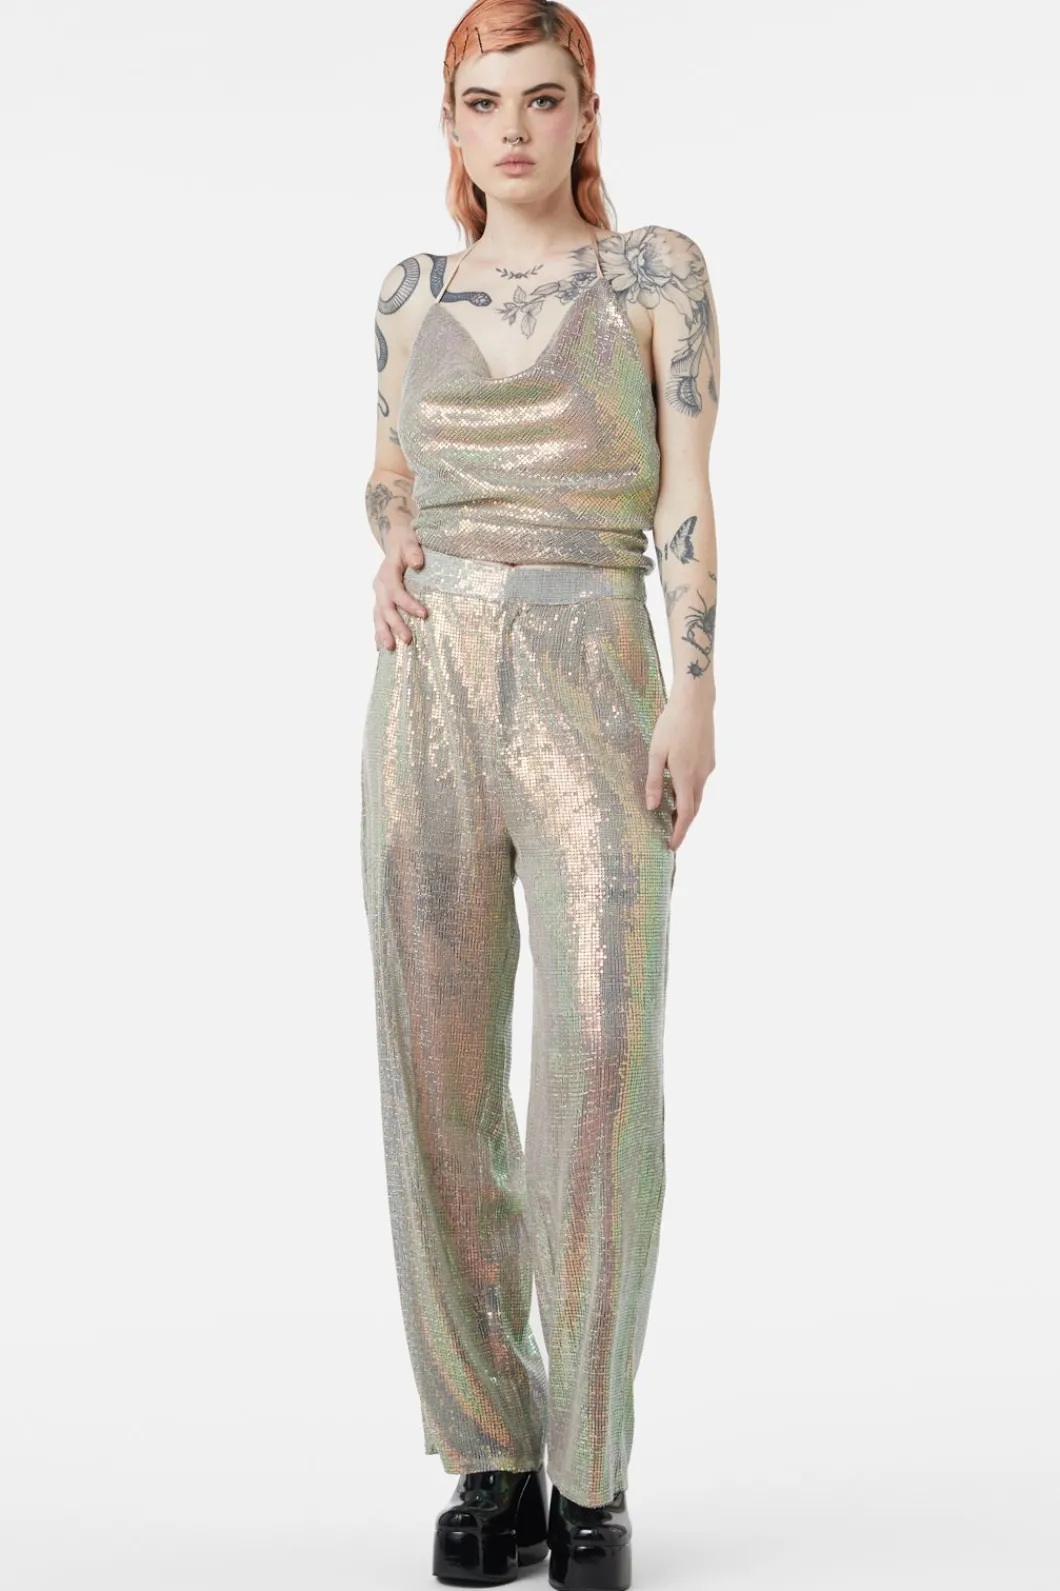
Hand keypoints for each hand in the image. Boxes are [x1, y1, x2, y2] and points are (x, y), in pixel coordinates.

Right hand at [373, 536, 428, 649]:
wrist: (396, 541)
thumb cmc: (406, 543)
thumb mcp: (410, 541)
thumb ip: (413, 550)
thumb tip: (417, 562)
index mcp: (387, 573)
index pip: (396, 591)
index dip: (408, 604)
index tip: (424, 614)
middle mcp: (380, 586)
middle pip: (385, 608)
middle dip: (395, 625)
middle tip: (408, 639)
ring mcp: (379, 595)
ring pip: (378, 616)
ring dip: (383, 633)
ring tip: (390, 648)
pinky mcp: (381, 601)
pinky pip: (378, 619)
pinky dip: (378, 633)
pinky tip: (380, 648)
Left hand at [645, 692, 715, 850]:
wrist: (695, 702)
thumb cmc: (671, 724)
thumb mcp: (656, 753)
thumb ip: (653, 781)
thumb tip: (651, 807)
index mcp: (685, 776)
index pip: (685, 815)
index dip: (679, 833)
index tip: (671, 846)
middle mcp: (700, 776)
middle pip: (693, 809)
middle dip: (682, 824)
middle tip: (668, 835)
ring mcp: (707, 768)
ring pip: (697, 796)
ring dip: (686, 809)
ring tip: (670, 815)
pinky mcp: (709, 760)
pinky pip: (700, 783)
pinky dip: (690, 793)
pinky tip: (678, 789)